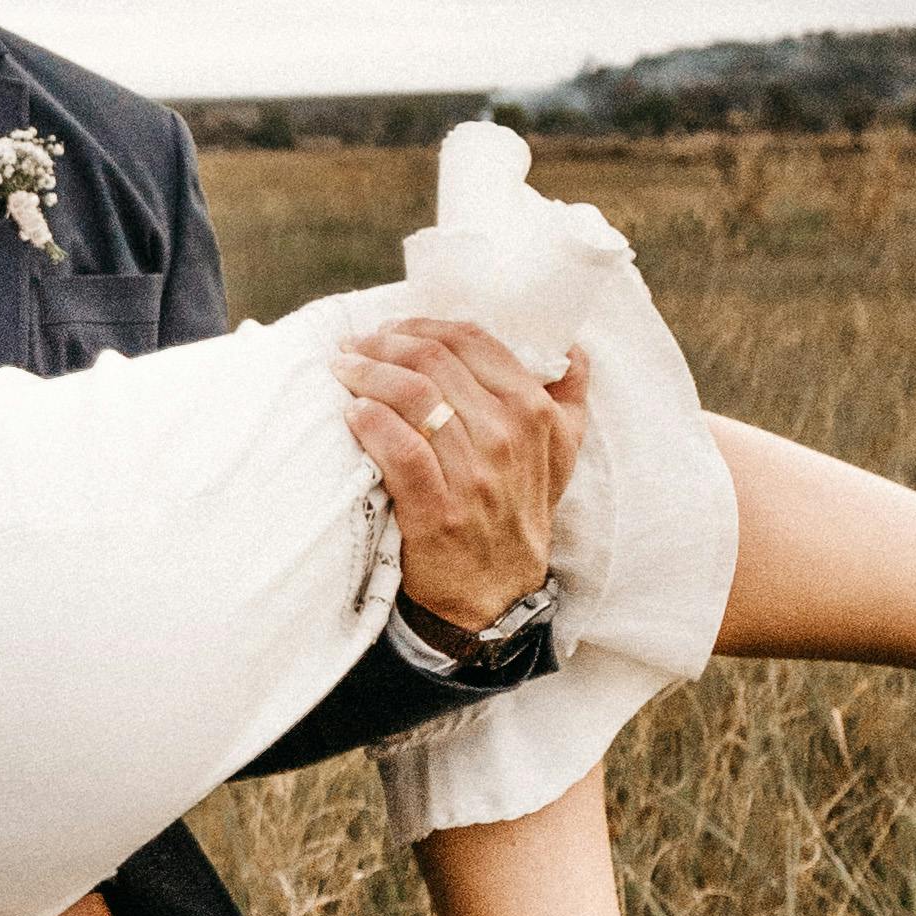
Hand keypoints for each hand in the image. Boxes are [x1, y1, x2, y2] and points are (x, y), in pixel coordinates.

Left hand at [333, 318, 587, 632]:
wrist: (496, 590)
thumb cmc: (521, 511)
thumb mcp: (562, 452)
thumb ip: (568, 397)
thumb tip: (571, 347)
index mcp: (535, 411)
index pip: (471, 341)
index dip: (422, 325)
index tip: (391, 328)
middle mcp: (508, 435)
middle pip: (434, 361)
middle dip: (384, 344)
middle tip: (354, 347)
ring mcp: (473, 473)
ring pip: (413, 397)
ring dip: (368, 375)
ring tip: (344, 371)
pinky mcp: (438, 508)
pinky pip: (399, 448)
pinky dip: (371, 422)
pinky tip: (352, 414)